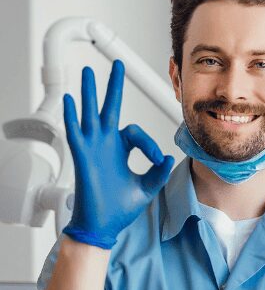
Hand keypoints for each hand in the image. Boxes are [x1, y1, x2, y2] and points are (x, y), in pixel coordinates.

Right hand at [62, 60, 173, 248]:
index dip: (149, 144)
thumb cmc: (120, 208)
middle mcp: (106, 145)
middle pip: (110, 108)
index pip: (135, 132)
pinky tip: (70, 99)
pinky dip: (72, 115)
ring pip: (90, 113)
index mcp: (121, 150)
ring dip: (89, 92)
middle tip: (118, 65)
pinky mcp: (83, 156)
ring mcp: (93, 148)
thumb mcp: (146, 187)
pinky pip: (75, 131)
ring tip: (88, 71)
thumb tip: (168, 157)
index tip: (157, 159)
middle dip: (114, 86)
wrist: (103, 225)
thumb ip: (158, 172)